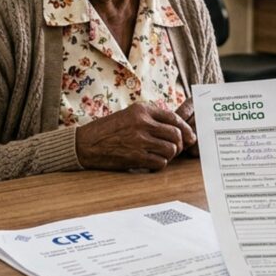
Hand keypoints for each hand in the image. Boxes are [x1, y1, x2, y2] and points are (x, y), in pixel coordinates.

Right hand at [75, 102, 196, 171]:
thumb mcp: (129, 115)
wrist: (86, 144)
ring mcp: (139, 140)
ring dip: (169, 155)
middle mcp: (142, 123)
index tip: (189, 136)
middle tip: (177, 149)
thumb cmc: (108, 130)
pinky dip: (160, 164)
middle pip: (176, 134)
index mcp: (142, 110)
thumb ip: (150, 117)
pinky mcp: (136, 157)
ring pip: (170, 149)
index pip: (173, 117)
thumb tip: (175, 127)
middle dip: (180, 144)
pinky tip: (152, 163)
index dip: (185, 128)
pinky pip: (160, 162)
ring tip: (161, 156)